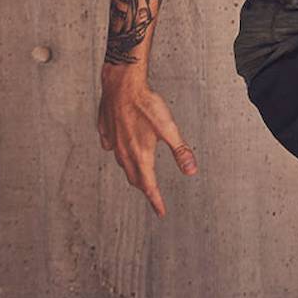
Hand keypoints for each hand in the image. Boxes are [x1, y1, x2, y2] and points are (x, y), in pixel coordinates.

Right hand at [97, 74, 197, 217]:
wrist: (121, 86)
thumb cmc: (146, 105)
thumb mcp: (169, 128)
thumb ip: (180, 151)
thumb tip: (191, 170)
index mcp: (140, 155)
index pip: (149, 186)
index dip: (156, 200)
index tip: (161, 211)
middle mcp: (124, 153)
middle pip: (135, 178)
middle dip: (145, 188)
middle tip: (152, 194)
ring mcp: (113, 142)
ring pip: (123, 164)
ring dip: (133, 172)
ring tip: (140, 174)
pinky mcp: (106, 131)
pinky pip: (111, 147)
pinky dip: (119, 152)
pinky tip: (121, 147)